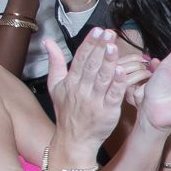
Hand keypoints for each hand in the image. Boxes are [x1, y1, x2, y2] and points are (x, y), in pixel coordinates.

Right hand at [44, 30, 133, 151]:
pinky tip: (122, 70)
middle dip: (100, 48)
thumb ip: (55, 63)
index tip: (97, 30)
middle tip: (108, 33)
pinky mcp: (108, 112)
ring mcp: (95, 101)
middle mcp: (81, 90)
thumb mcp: (55, 87)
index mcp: (70, 82)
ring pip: (102, 78)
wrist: (74, 140)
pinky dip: (117, 83)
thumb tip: (47, 42)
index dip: (89, 43)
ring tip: (114, 46)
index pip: (80, 59)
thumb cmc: (66, 112)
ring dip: (108, 61)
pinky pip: (113, 95)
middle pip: (91, 65)